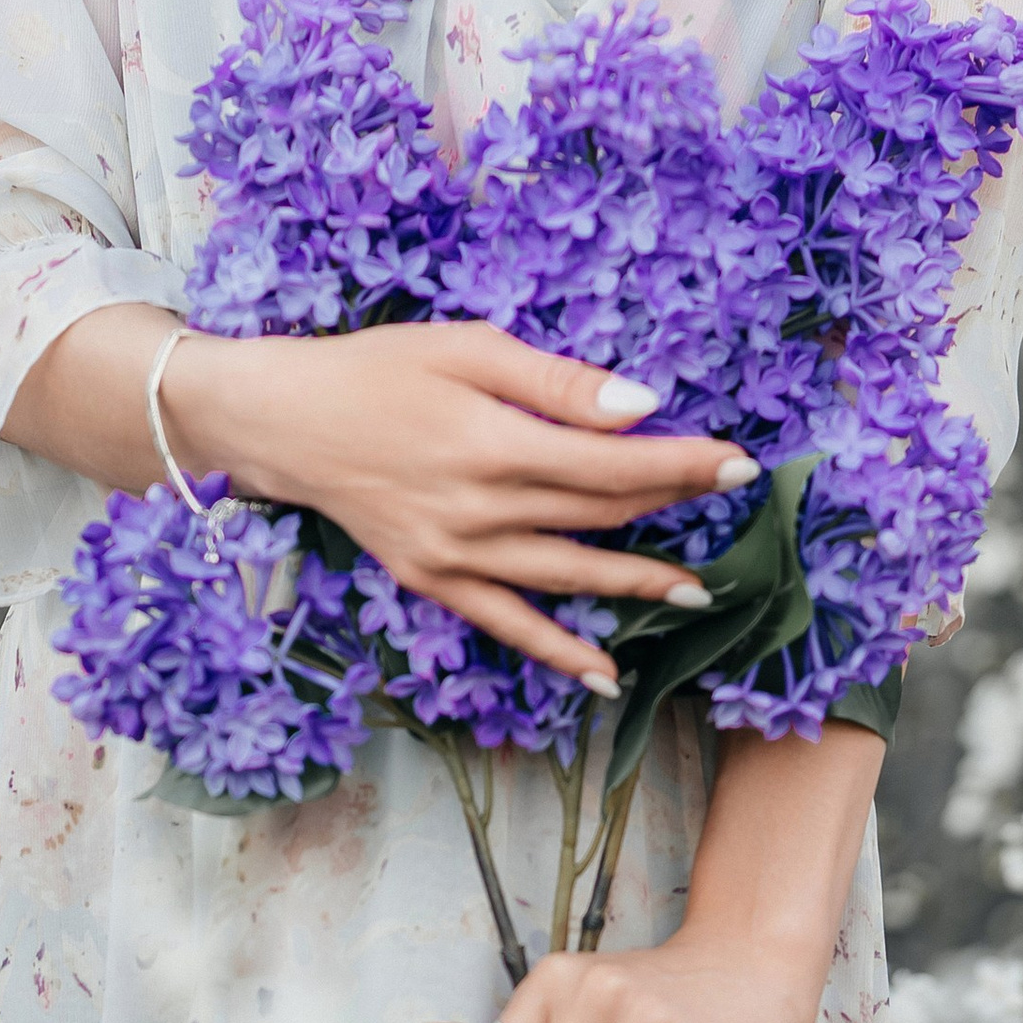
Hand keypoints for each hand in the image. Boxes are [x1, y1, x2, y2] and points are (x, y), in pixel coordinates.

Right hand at [165, 319, 758, 693]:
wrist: (284, 421)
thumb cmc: (377, 369)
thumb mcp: (465, 347)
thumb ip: (555, 381)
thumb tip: (640, 407)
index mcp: (492, 442)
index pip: (612, 461)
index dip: (682, 463)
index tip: (738, 460)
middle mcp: (479, 509)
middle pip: (599, 514)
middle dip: (673, 504)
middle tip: (733, 498)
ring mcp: (454, 555)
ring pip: (566, 576)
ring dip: (636, 585)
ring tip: (696, 590)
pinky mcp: (431, 581)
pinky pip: (506, 625)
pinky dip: (556, 652)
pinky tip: (604, 675)